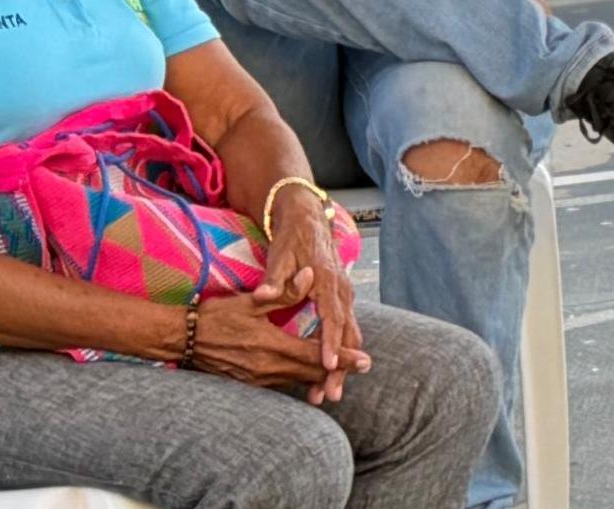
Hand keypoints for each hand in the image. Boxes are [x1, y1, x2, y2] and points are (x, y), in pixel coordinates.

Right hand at [192, 285, 361, 400]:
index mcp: (272, 346)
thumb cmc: (215, 317)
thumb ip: (283, 291)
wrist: (182, 340)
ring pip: (298, 380)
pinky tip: (310, 376)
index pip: (316, 355)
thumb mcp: (250, 301)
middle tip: (364, 367)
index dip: (343, 357)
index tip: (365, 360)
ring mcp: (257, 379)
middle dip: (339, 370)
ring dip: (320, 376)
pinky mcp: (249, 382)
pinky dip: (300, 379)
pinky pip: (282, 383)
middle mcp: (268, 368)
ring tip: (342, 373)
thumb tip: (310, 275)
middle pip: (312, 372)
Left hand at [250, 196, 363, 401]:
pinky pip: (343, 331)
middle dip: (341, 367)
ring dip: (341, 366)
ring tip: (328, 393)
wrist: (309, 219)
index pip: (332, 319)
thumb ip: (275, 278)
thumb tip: (265, 294)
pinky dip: (338, 352)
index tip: (329, 365)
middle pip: (346, 335)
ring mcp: (344, 297)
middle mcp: (342, 292)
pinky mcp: (340, 301)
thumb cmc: (293, 239)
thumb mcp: (280, 255)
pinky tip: (327, 372)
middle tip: (330, 394)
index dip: (331, 343)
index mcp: (328, 283)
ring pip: (349, 336)